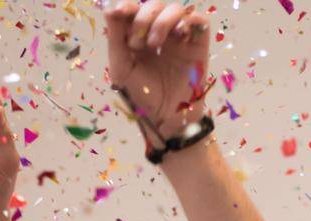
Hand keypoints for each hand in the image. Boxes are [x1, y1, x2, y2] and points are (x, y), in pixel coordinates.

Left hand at [104, 2, 211, 138]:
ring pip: (176, 9)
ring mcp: (180, 38)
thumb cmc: (143, 95)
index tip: (120, 12)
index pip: (135, 9)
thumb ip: (116, 39)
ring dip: (162, 21)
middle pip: (155, 5)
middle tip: (137, 43)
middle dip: (143, 18)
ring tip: (154, 44)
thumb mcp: (122, 68)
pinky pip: (199, 21)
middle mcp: (161, 32)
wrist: (166, 118)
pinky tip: (179, 36)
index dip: (128, 5)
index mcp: (140, 35)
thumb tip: (110, 9)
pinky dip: (188, 21)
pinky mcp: (199, 45)